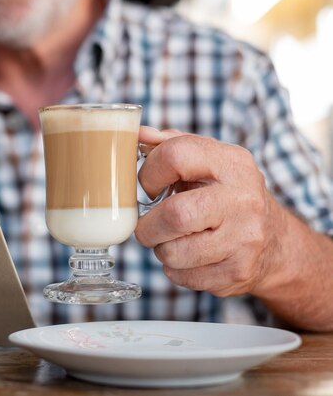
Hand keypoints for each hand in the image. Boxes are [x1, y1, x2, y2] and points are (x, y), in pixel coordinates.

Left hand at [135, 126, 284, 296]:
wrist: (275, 242)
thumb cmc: (226, 195)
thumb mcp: (208, 161)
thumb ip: (171, 145)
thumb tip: (136, 134)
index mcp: (231, 162)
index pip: (175, 156)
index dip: (148, 174)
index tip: (147, 187)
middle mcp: (243, 199)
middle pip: (175, 215)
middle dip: (148, 226)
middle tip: (148, 226)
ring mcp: (245, 239)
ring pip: (174, 253)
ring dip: (161, 250)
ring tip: (172, 241)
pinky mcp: (238, 272)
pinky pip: (183, 277)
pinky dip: (175, 270)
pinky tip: (189, 257)